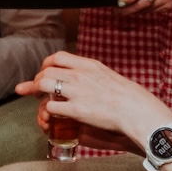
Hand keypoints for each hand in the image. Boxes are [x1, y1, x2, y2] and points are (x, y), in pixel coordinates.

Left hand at [17, 51, 171, 142]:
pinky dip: (48, 109)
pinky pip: (51, 106)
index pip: (58, 57)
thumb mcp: (106, 74)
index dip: (47, 64)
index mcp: (88, 65)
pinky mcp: (76, 110)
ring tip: (39, 100)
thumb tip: (79, 73)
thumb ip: (90, 72)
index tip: (45, 71)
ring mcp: (77, 92)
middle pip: (47, 70)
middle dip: (37, 80)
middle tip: (36, 89)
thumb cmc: (125, 95)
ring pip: (43, 85)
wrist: (135, 110)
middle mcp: (80, 75)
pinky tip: (52, 113)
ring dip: (38, 92)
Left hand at [117, 0, 171, 13]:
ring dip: (135, 11)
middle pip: (143, 2)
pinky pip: (153, 11)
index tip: (119, 3)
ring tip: (125, 10)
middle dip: (128, 8)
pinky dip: (144, 11)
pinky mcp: (171, 5)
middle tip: (118, 10)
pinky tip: (138, 9)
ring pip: (148, 9)